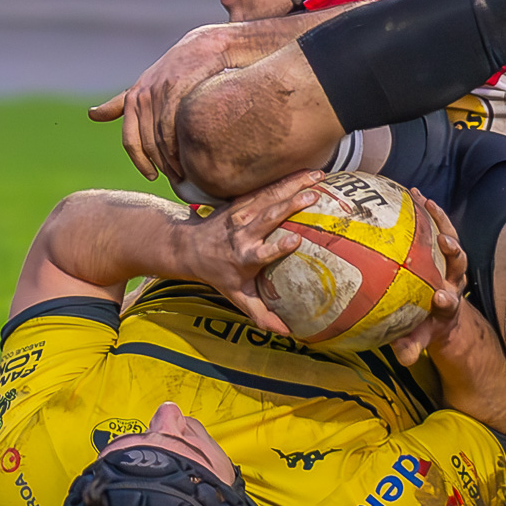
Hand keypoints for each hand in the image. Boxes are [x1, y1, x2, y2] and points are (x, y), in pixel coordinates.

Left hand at [89, 23, 235, 181]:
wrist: (205, 47)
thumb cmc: (176, 69)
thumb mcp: (145, 84)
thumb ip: (120, 103)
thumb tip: (91, 115)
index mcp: (133, 98)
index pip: (131, 140)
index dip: (140, 162)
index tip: (152, 176)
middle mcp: (142, 96)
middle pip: (146, 142)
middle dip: (159, 165)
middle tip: (174, 180)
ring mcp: (159, 93)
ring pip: (159, 138)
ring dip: (171, 161)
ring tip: (183, 175)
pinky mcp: (176, 90)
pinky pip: (172, 126)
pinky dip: (178, 147)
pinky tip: (189, 158)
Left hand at [179, 170, 324, 333]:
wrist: (188, 246)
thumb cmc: (218, 274)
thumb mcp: (237, 296)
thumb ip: (261, 313)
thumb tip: (287, 333)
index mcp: (244, 258)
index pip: (262, 253)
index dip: (278, 247)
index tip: (296, 240)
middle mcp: (243, 233)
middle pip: (268, 217)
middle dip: (290, 205)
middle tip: (314, 196)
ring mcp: (241, 213)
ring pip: (269, 196)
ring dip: (293, 185)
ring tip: (318, 176)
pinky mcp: (242, 200)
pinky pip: (266, 187)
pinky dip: (287, 179)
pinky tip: (308, 172)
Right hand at [391, 193, 470, 367]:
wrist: (438, 311)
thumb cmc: (425, 326)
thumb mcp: (418, 338)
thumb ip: (411, 346)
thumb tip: (404, 357)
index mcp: (448, 305)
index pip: (450, 303)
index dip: (446, 300)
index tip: (440, 298)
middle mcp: (453, 281)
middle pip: (459, 265)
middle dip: (454, 253)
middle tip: (444, 242)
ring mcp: (449, 263)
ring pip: (451, 239)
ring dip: (441, 221)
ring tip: (425, 202)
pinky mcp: (442, 249)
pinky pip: (437, 226)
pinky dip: (429, 212)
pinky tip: (413, 195)